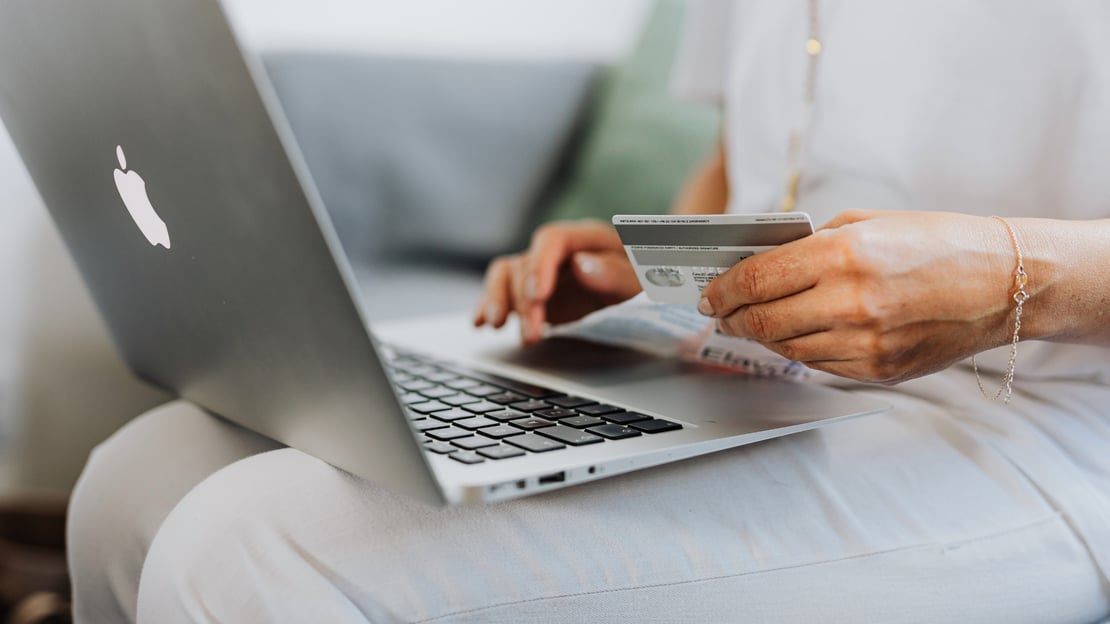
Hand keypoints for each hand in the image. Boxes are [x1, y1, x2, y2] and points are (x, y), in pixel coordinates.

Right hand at [473, 219, 641, 343]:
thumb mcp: (645, 280)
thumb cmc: (650, 282)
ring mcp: (542, 272)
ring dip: (498, 300)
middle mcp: (559, 252)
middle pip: (525, 263)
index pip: (552, 240)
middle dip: (523, 300)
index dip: (540, 265)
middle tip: (533, 333)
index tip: (538, 295)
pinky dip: (488, 306)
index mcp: (587, 238)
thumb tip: (582, 266)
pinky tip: (480, 323)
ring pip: (506, 275)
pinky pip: (503, 293)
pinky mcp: (532, 295)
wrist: (649, 294)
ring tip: (496, 326)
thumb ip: (618, 273)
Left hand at [697, 210, 1020, 383]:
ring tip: (753, 321)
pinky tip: (798, 333)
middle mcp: (852, 303)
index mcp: (844, 255)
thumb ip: (810, 244)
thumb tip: (759, 264)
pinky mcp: (878, 371)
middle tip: (720, 313)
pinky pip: (818, 364)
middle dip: (731, 317)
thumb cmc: (937, 243)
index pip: (756, 280)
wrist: (1003, 282)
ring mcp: (866, 344)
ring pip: (785, 347)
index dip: (722, 289)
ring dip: (762, 335)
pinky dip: (799, 349)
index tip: (709, 293)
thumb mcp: (867, 222)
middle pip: (761, 321)